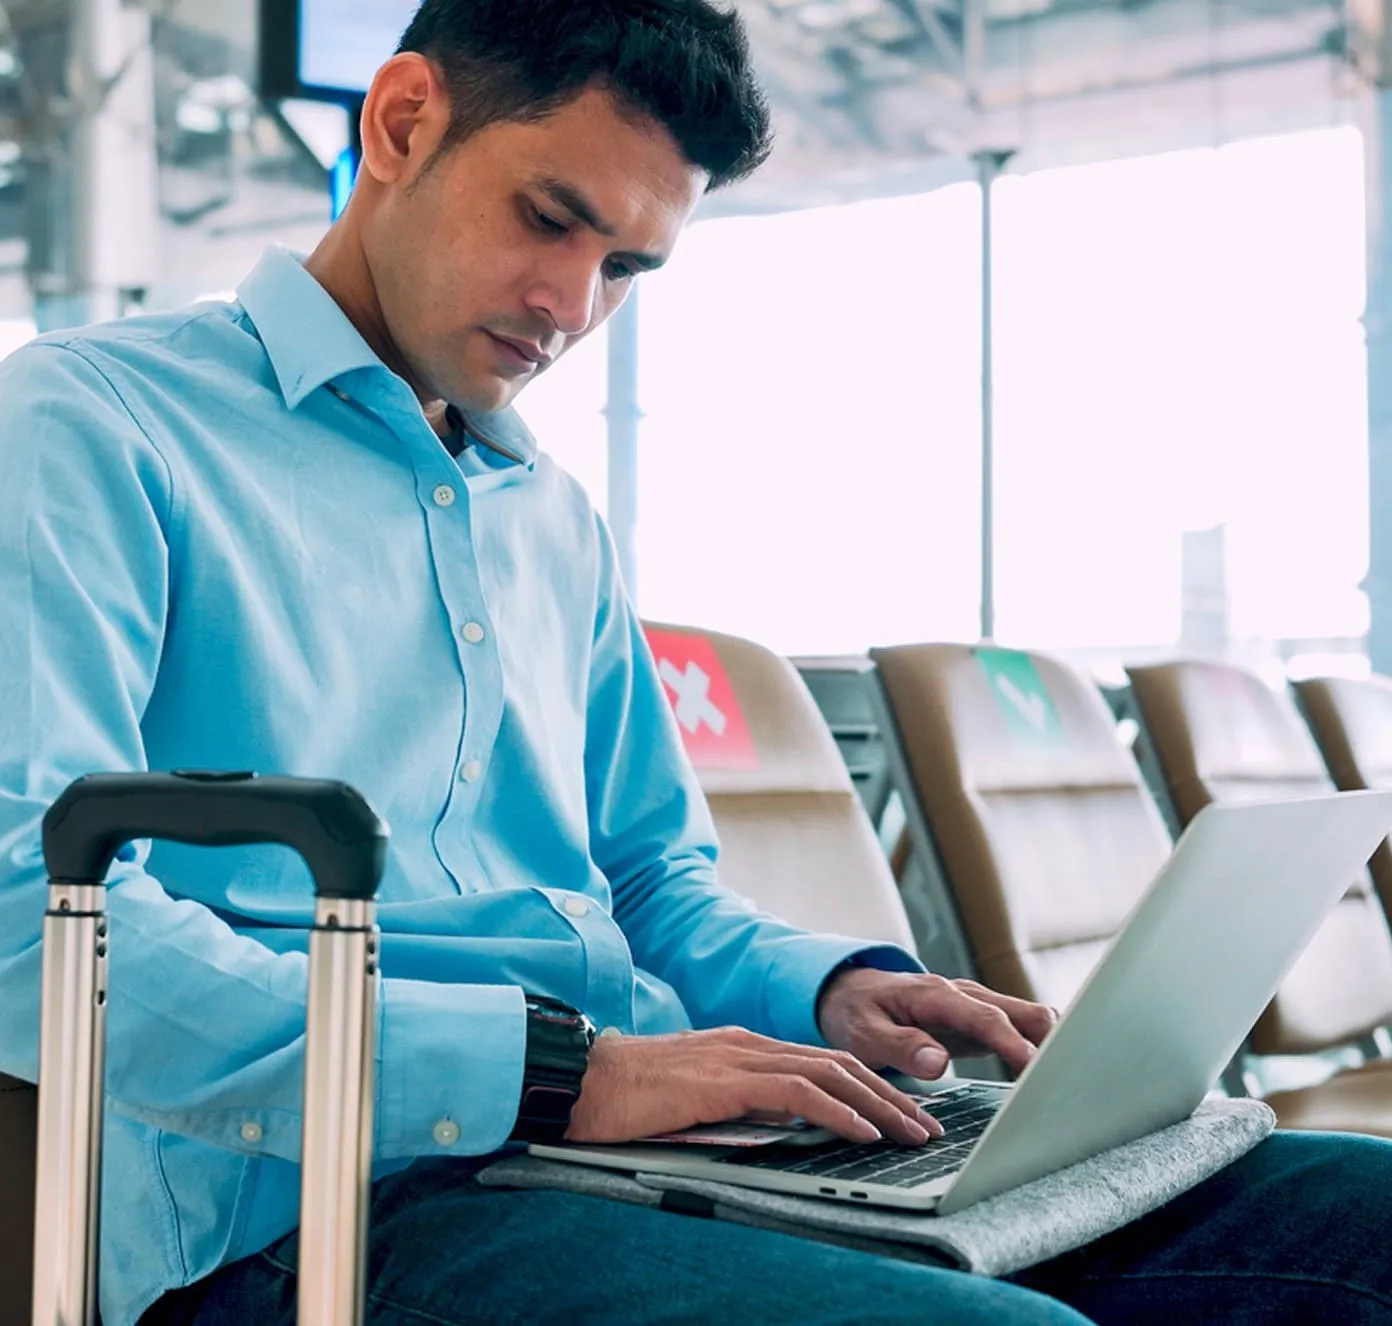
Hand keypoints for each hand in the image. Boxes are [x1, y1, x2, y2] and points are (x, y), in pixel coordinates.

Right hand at [566, 1026, 940, 1146]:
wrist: (579, 1082)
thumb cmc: (627, 1098)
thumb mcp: (695, 1098)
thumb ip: (737, 1102)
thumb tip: (782, 1126)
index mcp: (742, 1047)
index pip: (822, 1060)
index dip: (869, 1085)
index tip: (902, 1113)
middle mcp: (747, 1044)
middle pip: (837, 1062)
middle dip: (889, 1094)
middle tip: (926, 1126)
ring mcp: (736, 1057)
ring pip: (827, 1073)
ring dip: (878, 1105)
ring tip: (910, 1133)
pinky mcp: (723, 1080)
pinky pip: (794, 1092)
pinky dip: (836, 1111)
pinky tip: (863, 1131)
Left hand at [817, 969, 1057, 1080]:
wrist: (850, 992)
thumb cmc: (856, 1013)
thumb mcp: (865, 1033)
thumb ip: (900, 1045)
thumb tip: (940, 1063)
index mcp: (936, 996)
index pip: (984, 1017)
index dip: (1012, 1042)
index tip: (1035, 1067)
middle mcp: (963, 995)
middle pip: (1021, 1012)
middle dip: (1051, 1041)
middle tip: (1070, 1079)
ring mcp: (975, 1006)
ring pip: (1028, 1018)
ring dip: (1052, 1045)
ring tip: (1071, 1082)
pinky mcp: (980, 1021)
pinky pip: (1020, 1029)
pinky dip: (1041, 1047)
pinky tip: (1052, 1075)